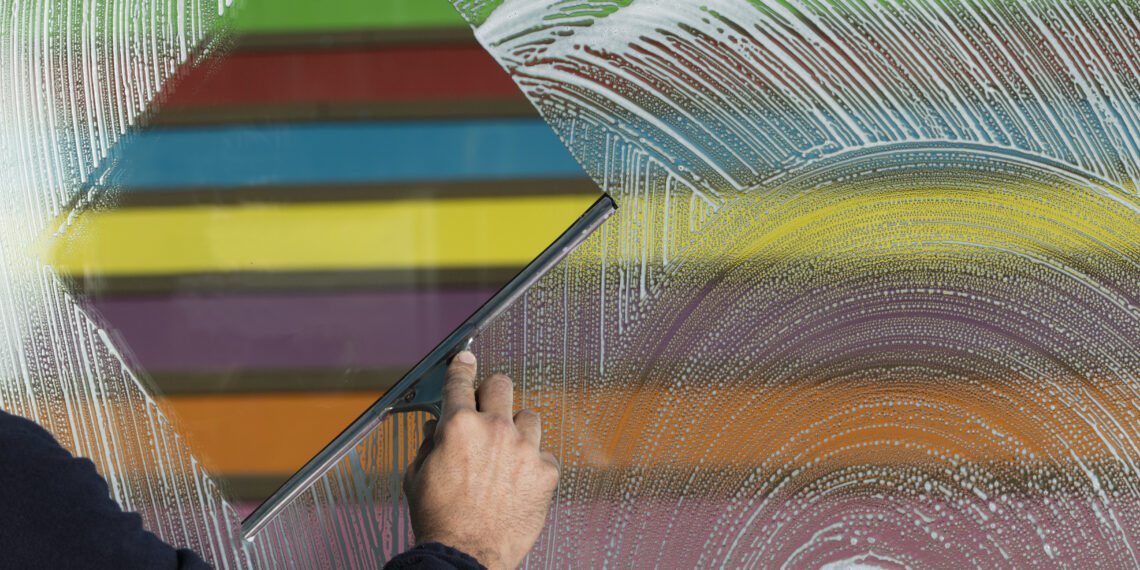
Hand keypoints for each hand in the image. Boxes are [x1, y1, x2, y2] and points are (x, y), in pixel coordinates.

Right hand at [403, 351, 560, 569]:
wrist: (466, 555)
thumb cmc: (440, 520)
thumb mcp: (417, 476)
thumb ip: (429, 444)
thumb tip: (437, 428)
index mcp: (458, 426)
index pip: (460, 381)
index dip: (462, 366)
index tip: (466, 359)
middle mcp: (494, 430)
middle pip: (502, 385)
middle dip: (492, 393)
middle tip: (487, 407)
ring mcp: (524, 449)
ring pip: (528, 417)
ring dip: (516, 430)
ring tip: (505, 455)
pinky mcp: (546, 471)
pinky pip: (543, 454)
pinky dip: (532, 464)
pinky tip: (519, 482)